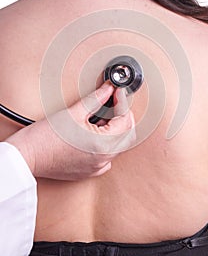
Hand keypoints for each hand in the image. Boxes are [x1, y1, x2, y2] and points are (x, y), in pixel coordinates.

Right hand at [6, 83, 134, 179]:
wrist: (27, 156)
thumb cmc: (45, 137)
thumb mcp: (74, 112)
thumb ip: (96, 99)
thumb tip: (109, 90)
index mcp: (102, 144)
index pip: (125, 121)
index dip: (122, 102)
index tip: (117, 92)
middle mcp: (103, 159)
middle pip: (126, 134)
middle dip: (122, 115)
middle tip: (113, 101)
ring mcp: (97, 167)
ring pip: (117, 145)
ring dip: (114, 128)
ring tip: (101, 115)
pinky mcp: (89, 171)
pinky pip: (106, 157)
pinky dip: (106, 143)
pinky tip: (95, 132)